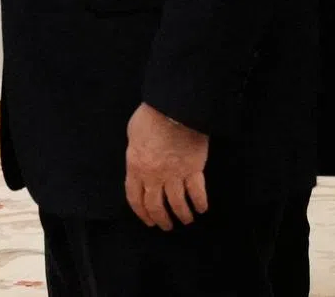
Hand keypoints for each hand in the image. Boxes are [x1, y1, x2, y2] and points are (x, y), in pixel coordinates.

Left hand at [124, 102, 208, 230]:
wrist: (173, 109)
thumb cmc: (149, 118)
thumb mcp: (133, 135)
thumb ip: (136, 154)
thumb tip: (139, 163)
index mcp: (136, 166)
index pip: (135, 197)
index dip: (141, 212)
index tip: (147, 220)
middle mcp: (154, 176)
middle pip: (156, 206)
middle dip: (161, 219)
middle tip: (166, 226)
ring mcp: (175, 175)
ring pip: (177, 204)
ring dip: (182, 215)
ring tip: (185, 220)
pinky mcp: (194, 170)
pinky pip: (197, 193)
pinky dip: (200, 203)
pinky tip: (201, 209)